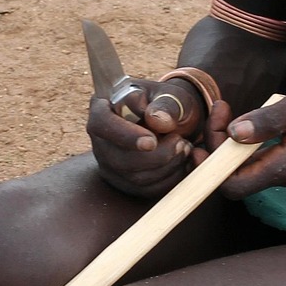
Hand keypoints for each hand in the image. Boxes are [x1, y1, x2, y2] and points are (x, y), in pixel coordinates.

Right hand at [87, 76, 208, 198]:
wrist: (171, 120)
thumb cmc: (166, 102)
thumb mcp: (171, 94)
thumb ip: (166, 103)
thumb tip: (159, 121)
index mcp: (102, 108)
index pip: (101, 123)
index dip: (124, 135)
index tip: (152, 141)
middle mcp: (100, 139)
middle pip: (118, 159)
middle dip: (156, 156)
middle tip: (182, 142)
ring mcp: (109, 164)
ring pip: (135, 178)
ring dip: (167, 167)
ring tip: (185, 147)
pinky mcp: (125, 182)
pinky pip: (147, 190)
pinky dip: (171, 179)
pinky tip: (183, 162)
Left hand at [218, 78, 285, 197]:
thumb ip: (269, 121)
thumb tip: (234, 133)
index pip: (233, 185)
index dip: (211, 166)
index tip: (210, 130)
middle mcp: (284, 175)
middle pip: (233, 178)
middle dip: (215, 148)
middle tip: (220, 111)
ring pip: (242, 168)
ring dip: (226, 143)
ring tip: (226, 110)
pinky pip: (255, 159)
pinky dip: (241, 141)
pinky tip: (243, 118)